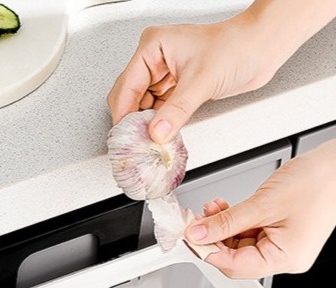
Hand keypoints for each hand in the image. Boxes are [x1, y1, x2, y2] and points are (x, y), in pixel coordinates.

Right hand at [107, 18, 280, 143]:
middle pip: (129, 99)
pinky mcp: (174, 88)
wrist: (262, 48)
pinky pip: (157, 111)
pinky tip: (161, 134)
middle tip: (138, 142)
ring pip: (141, 108)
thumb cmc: (238, 46)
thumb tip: (156, 133)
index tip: (126, 137)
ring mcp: (164, 74)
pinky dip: (158, 124)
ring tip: (150, 141)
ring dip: (146, 125)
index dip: (124, 115)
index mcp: (152, 46)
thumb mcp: (202, 81)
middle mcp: (155, 59)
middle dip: (133, 122)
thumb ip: (176, 110)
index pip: (125, 87)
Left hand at [185, 140, 335, 277]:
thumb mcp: (264, 203)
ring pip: (238, 245)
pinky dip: (234, 222)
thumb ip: (226, 222)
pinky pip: (248, 233)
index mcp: (285, 259)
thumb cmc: (319, 181)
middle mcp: (285, 257)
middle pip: (234, 258)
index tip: (189, 240)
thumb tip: (198, 233)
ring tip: (210, 210)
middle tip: (195, 223)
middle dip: (213, 239)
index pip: (235, 267)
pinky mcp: (279, 233)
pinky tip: (223, 210)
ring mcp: (282, 245)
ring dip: (221, 228)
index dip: (208, 253)